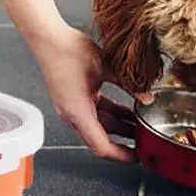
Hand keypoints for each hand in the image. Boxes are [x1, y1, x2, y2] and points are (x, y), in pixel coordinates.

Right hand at [32, 24, 137, 162]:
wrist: (48, 37)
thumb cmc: (68, 51)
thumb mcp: (105, 67)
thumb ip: (128, 84)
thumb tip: (147, 97)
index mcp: (78, 112)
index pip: (101, 146)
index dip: (120, 155)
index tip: (136, 157)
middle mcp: (73, 114)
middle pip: (102, 137)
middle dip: (124, 140)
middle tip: (144, 140)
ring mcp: (72, 107)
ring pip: (100, 124)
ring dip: (119, 126)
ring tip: (141, 124)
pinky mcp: (73, 98)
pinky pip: (95, 112)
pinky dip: (112, 113)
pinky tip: (128, 109)